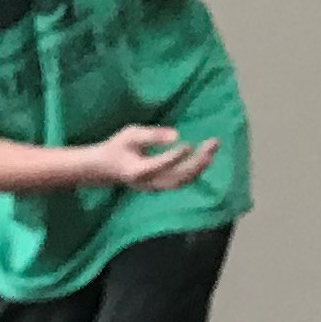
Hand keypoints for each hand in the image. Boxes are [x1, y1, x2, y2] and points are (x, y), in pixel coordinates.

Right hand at [81, 122, 217, 192]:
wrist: (107, 170)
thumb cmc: (118, 147)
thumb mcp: (130, 134)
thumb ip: (152, 135)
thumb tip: (176, 134)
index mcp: (138, 171)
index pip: (159, 165)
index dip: (174, 157)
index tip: (188, 144)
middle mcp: (149, 183)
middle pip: (178, 177)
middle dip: (198, 161)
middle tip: (213, 142)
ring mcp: (157, 187)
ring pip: (183, 181)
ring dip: (201, 165)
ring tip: (213, 147)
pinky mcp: (163, 186)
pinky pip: (183, 181)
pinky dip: (196, 169)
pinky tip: (206, 155)